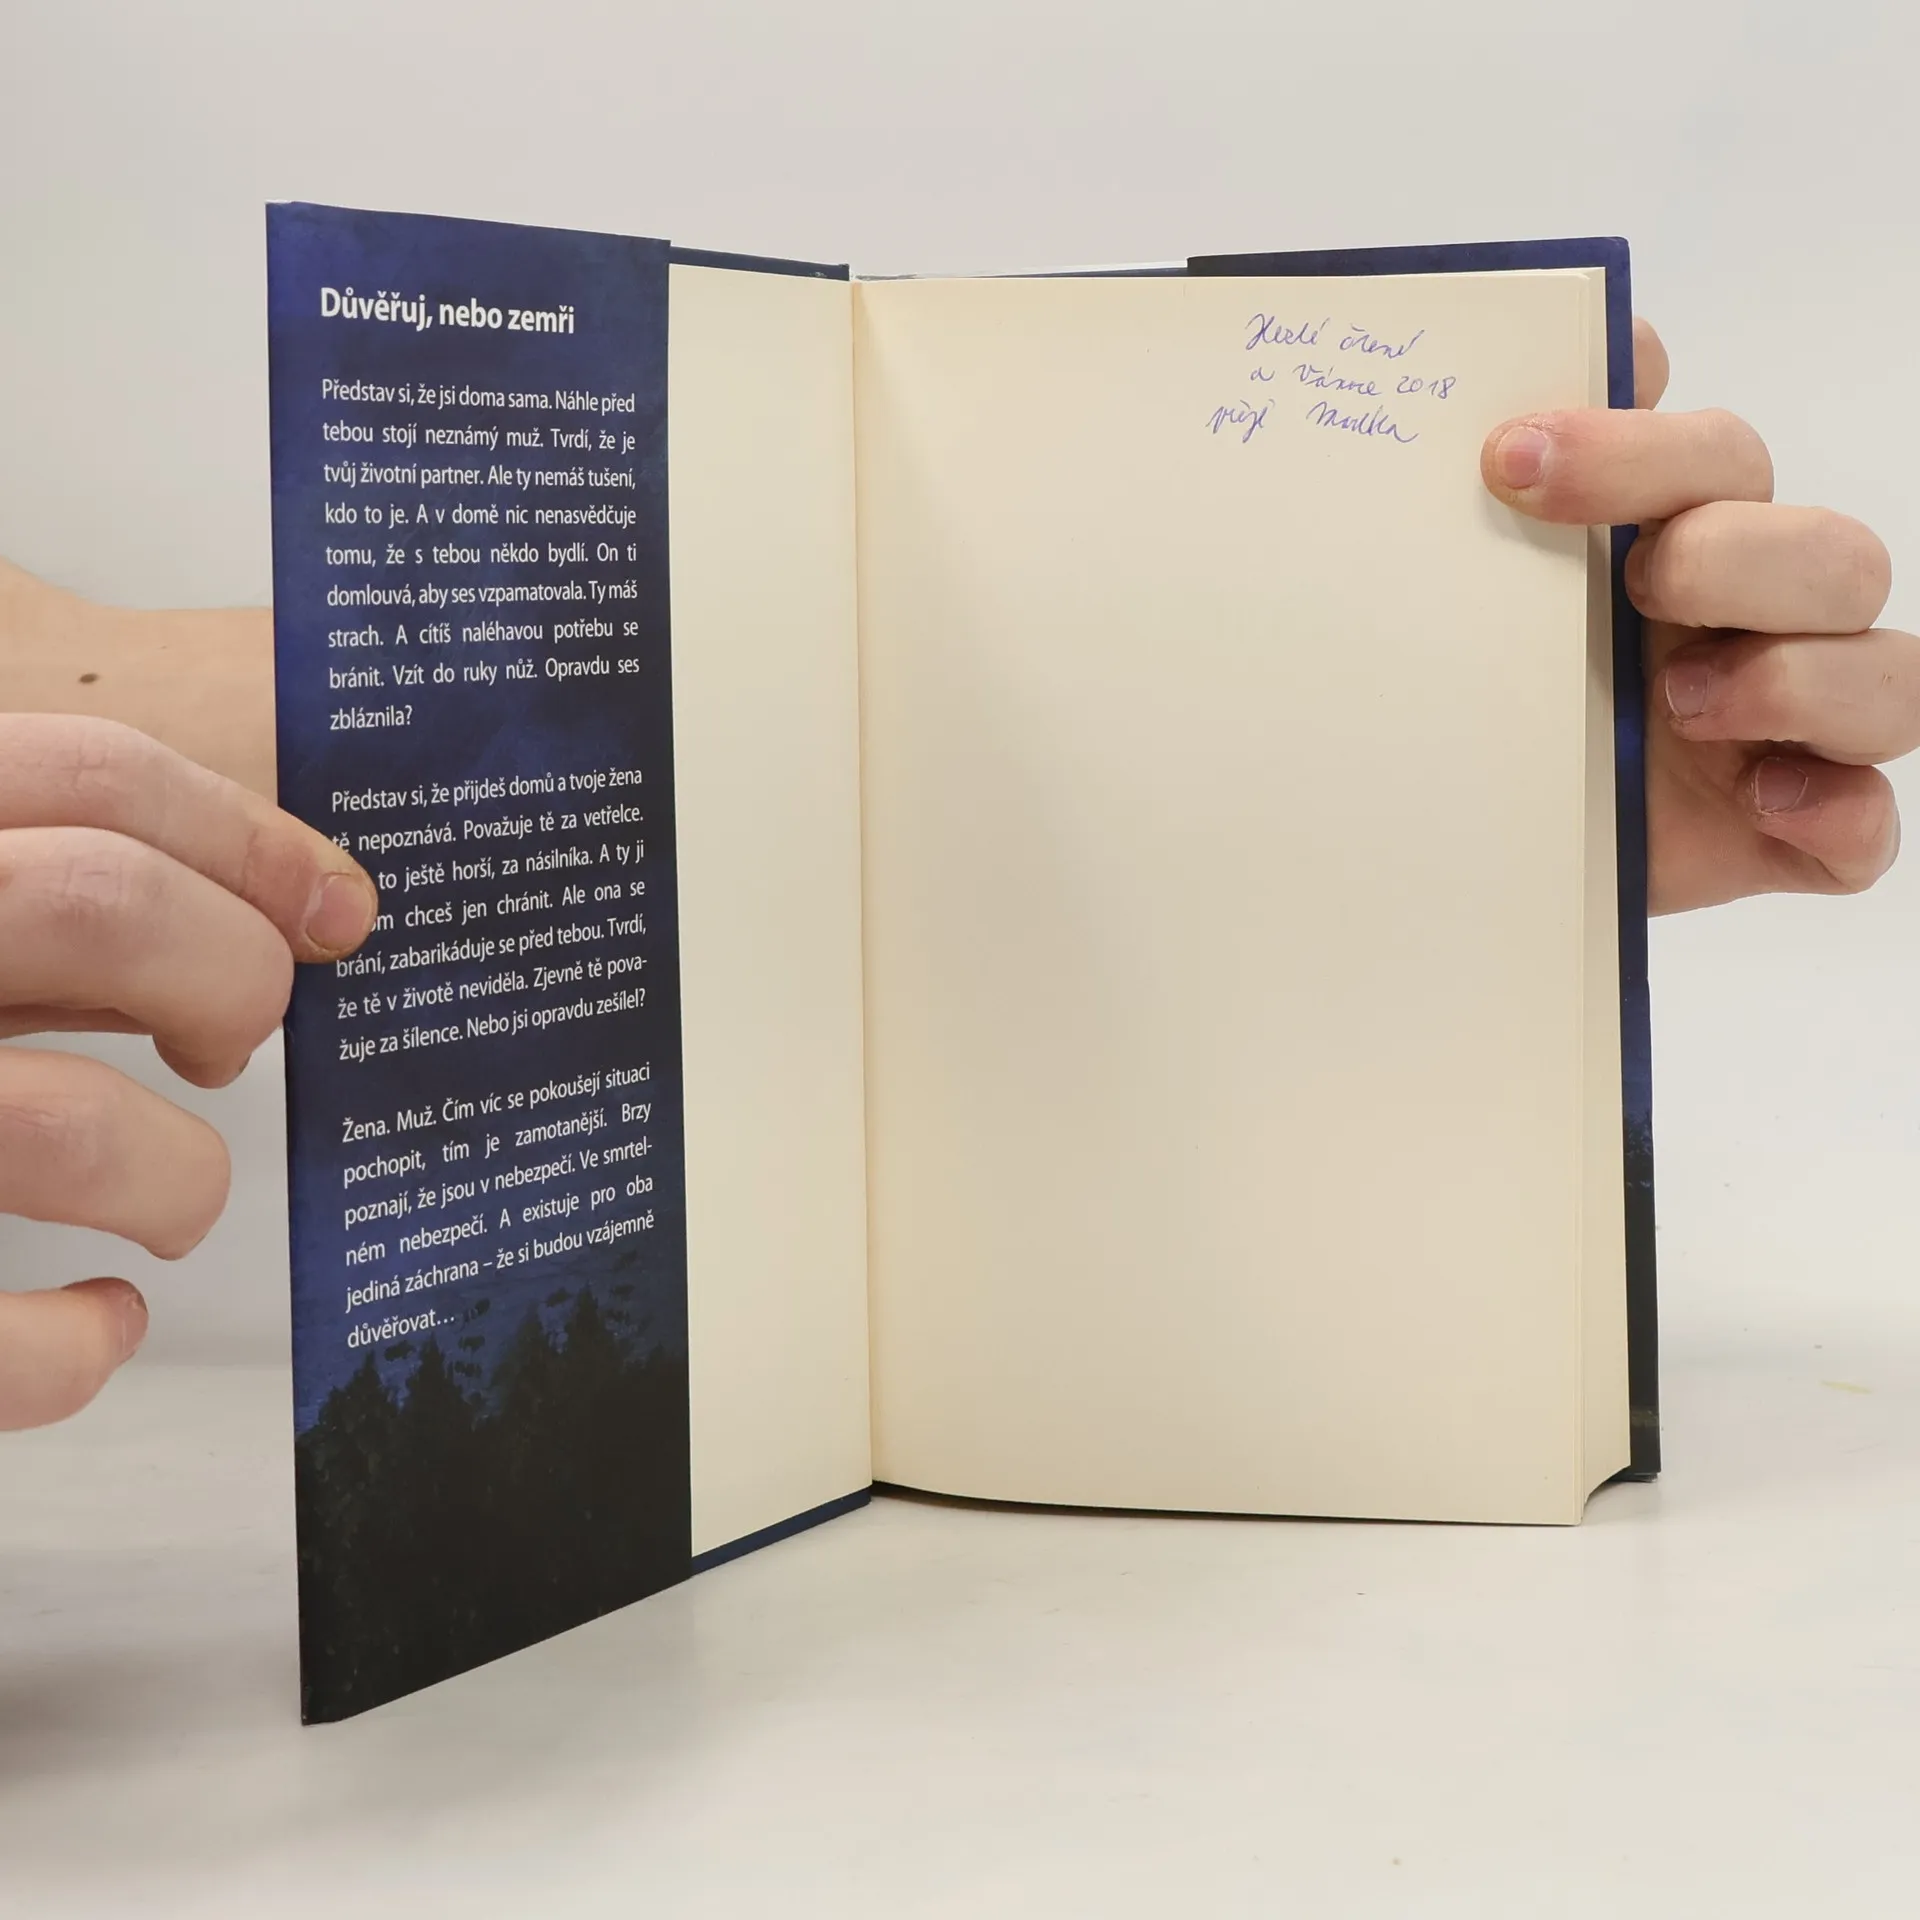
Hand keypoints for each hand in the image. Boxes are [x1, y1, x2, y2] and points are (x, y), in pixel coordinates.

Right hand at [0, 714, 376, 1429]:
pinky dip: (77, 1349)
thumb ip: (36, 893)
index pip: (85, 776)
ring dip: (180, 1176)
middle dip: (233, 976)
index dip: (248, 840)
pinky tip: (98, 1323)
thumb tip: (285, 910)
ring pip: (69, 1128)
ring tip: (172, 1200)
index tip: (337, 911)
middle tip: (237, 1039)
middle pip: (103, 907)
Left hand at [1480, 320, 1908, 912]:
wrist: (1458, 844)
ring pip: (1890, 679)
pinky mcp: (1794, 834)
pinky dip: (1833, 811)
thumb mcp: (1482, 600)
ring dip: (1797, 680)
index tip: (1510, 459)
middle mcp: (1761, 628)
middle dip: (1737, 556)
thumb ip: (1531, 487)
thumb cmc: (1490, 706)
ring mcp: (1793, 735)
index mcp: (1689, 546)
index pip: (1716, 461)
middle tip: (1636, 588)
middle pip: (1832, 554)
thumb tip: (1602, 345)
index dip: (1634, 449)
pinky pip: (1866, 824)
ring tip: (1682, 702)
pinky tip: (1763, 801)